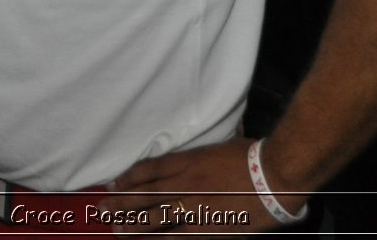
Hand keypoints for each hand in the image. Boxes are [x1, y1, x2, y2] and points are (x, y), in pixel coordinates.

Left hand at [99, 138, 300, 233]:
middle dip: (121, 204)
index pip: (147, 170)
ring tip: (115, 229)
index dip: (128, 178)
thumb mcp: (218, 145)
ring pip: (155, 218)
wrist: (274, 177)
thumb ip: (200, 154)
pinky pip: (179, 237)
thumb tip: (193, 152)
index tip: (114, 184)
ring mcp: (195, 208)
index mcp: (187, 162)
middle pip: (144, 195)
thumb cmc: (251, 156)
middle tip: (102, 210)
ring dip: (133, 225)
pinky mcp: (209, 229)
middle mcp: (184, 185)